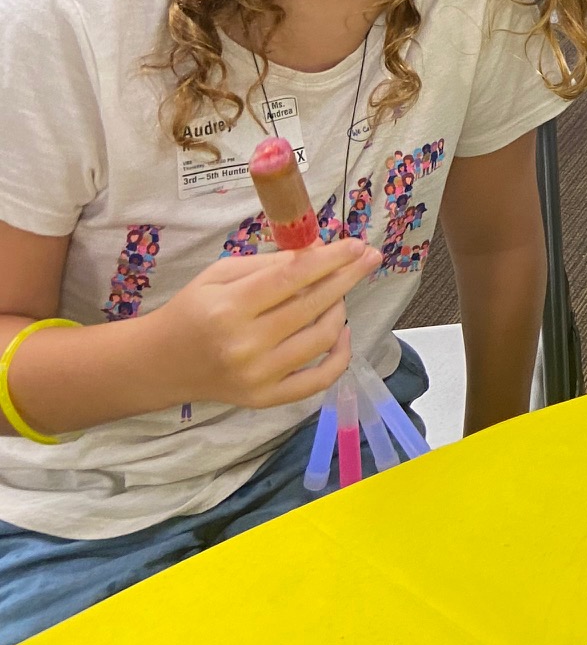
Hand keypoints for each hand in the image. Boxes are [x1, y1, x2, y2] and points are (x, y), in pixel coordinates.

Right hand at [149, 238, 380, 408]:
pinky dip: (341, 355)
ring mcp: (258, 376)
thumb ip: (269, 262)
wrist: (159, 364)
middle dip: (346, 277)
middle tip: (369, 258)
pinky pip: (319, 379)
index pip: (292, 277)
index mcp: (229, 307)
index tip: (357, 245)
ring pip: (322, 338)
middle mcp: (245, 344)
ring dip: (340, 310)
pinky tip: (343, 332)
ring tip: (337, 294)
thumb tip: (318, 250)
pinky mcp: (266, 399)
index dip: (330, 259)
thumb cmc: (192, 311)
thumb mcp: (219, 275)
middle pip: (312, 306)